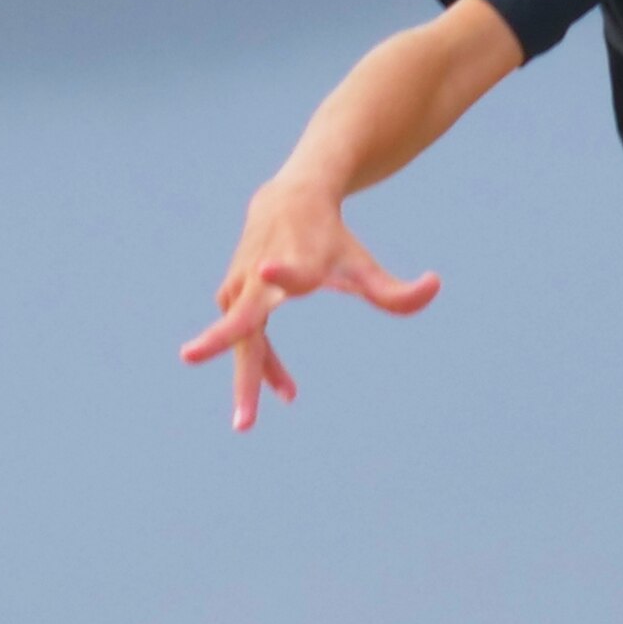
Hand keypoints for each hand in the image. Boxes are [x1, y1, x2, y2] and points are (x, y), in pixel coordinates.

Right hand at [181, 178, 441, 432]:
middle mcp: (260, 275)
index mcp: (296, 264)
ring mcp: (240, 286)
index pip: (288, 269)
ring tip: (249, 421)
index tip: (271, 270)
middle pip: (240, 317)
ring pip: (241, 340)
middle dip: (217, 342)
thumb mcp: (364, 265)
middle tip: (188, 357)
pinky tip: (285, 389)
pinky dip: (263, 364)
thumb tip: (434, 285)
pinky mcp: (232, 295)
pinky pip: (245, 339)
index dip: (283, 271)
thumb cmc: (331, 239)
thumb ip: (397, 290)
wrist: (288, 202)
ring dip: (252, 376)